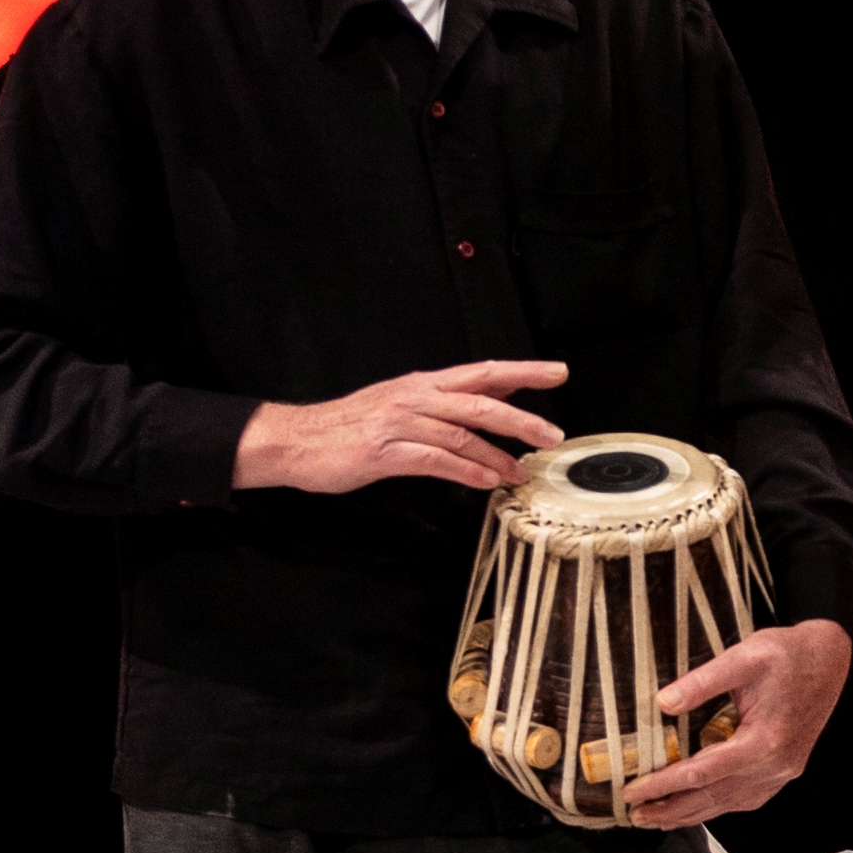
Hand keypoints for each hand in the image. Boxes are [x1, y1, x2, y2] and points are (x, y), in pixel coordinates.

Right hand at [233, 360, 568, 493]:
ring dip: (497, 455)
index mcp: (422, 384)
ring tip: (521, 471)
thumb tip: (500, 394)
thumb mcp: (404, 402)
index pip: (482, 372)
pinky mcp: (383, 451)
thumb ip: (449, 401)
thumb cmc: (352, 425)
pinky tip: (486, 480)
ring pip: (461, 434)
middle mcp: (415, 397)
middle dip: (522, 417)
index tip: (557, 371)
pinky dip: (466, 471)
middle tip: (552, 433)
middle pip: (480, 402)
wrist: (295, 440)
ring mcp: (398, 423)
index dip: (522, 371)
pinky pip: (434, 460)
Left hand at [626, 620, 852, 828]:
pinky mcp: (784, 770)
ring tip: (657, 819)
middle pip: (713, 798)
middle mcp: (774, 765)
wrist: (830, 659)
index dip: (663, 785)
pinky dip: (717, 807)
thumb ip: (703, 681)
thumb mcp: (744, 657)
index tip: (633, 791)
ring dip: (690, 814)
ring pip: (728, 804)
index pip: (701, 773)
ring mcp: (781, 772)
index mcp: (763, 741)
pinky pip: (745, 799)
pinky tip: (698, 808)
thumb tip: (663, 704)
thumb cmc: (789, 654)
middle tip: (635, 815)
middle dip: (670, 810)